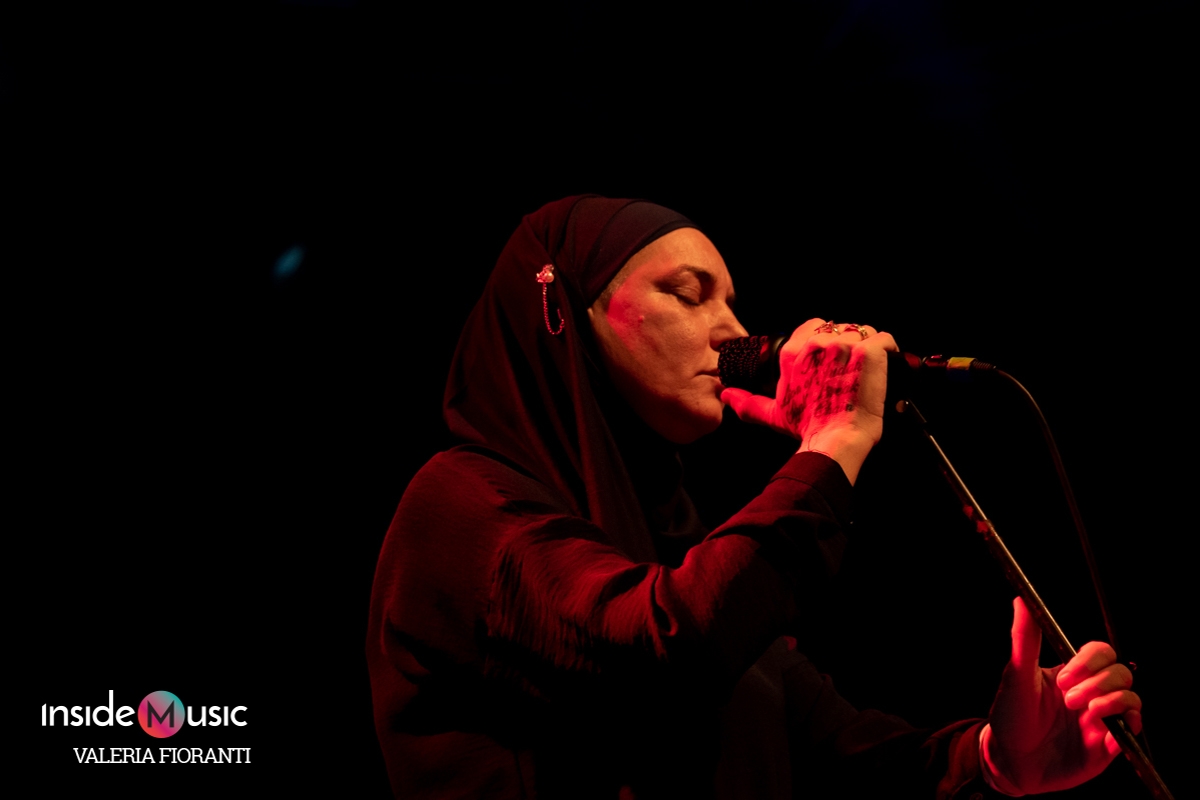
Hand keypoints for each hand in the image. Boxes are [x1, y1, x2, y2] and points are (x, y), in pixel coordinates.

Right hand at [721, 318, 897, 483]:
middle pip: (840, 327)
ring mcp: (844, 345)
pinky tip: (885, 366)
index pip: (814, 325)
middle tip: (851, 370)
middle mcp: (816, 343)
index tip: (833, 358)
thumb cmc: (807, 427)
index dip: (826, 339)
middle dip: (849, 343)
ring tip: (867, 371)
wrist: (834, 440)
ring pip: (864, 331)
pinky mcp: (869, 351)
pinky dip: (889, 350)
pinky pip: (886, 339)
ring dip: (869, 347)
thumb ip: (748, 403)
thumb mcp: (774, 413)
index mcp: (792, 352)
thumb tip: (727, 397)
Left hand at [982, 597, 1142, 794]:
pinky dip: (1125, 730)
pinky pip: (1132, 734)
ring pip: (1132, 700)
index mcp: (1073, 674)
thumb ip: (1024, 640)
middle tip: (1069, 698)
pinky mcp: (1108, 748)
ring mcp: (1102, 720)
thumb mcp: (1017, 676)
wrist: (1009, 761)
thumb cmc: (1011, 716)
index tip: (1065, 676)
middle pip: (1121, 673)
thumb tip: (1021, 601)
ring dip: (1113, 702)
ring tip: (1084, 712)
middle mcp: (1092, 694)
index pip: (1101, 652)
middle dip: (1098, 682)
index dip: (1091, 661)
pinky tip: (1104, 733)